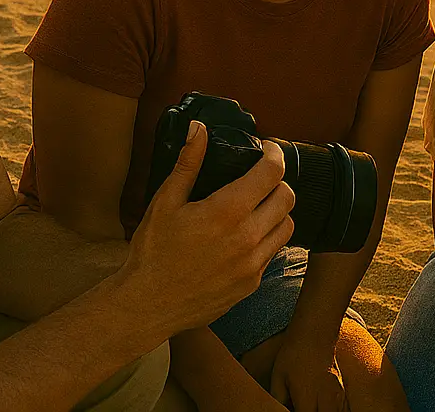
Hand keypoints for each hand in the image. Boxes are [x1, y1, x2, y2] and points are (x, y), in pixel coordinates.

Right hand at [114, 124, 294, 341]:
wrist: (148, 304)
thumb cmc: (153, 252)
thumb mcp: (165, 202)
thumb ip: (188, 163)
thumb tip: (198, 129)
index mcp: (227, 212)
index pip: (272, 173)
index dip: (274, 154)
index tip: (267, 149)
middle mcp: (247, 238)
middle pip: (287, 197)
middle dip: (277, 180)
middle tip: (260, 177)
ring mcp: (253, 264)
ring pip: (287, 226)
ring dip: (277, 210)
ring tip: (257, 205)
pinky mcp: (252, 283)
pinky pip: (273, 252)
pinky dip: (267, 237)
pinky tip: (247, 234)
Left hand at [269, 323, 345, 411]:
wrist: (315, 332)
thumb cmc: (294, 353)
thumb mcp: (278, 377)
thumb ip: (279, 399)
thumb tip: (279, 409)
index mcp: (307, 398)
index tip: (294, 410)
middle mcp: (325, 399)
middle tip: (305, 408)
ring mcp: (336, 393)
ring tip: (313, 405)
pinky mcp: (341, 388)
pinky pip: (341, 407)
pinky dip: (333, 409)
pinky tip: (323, 405)